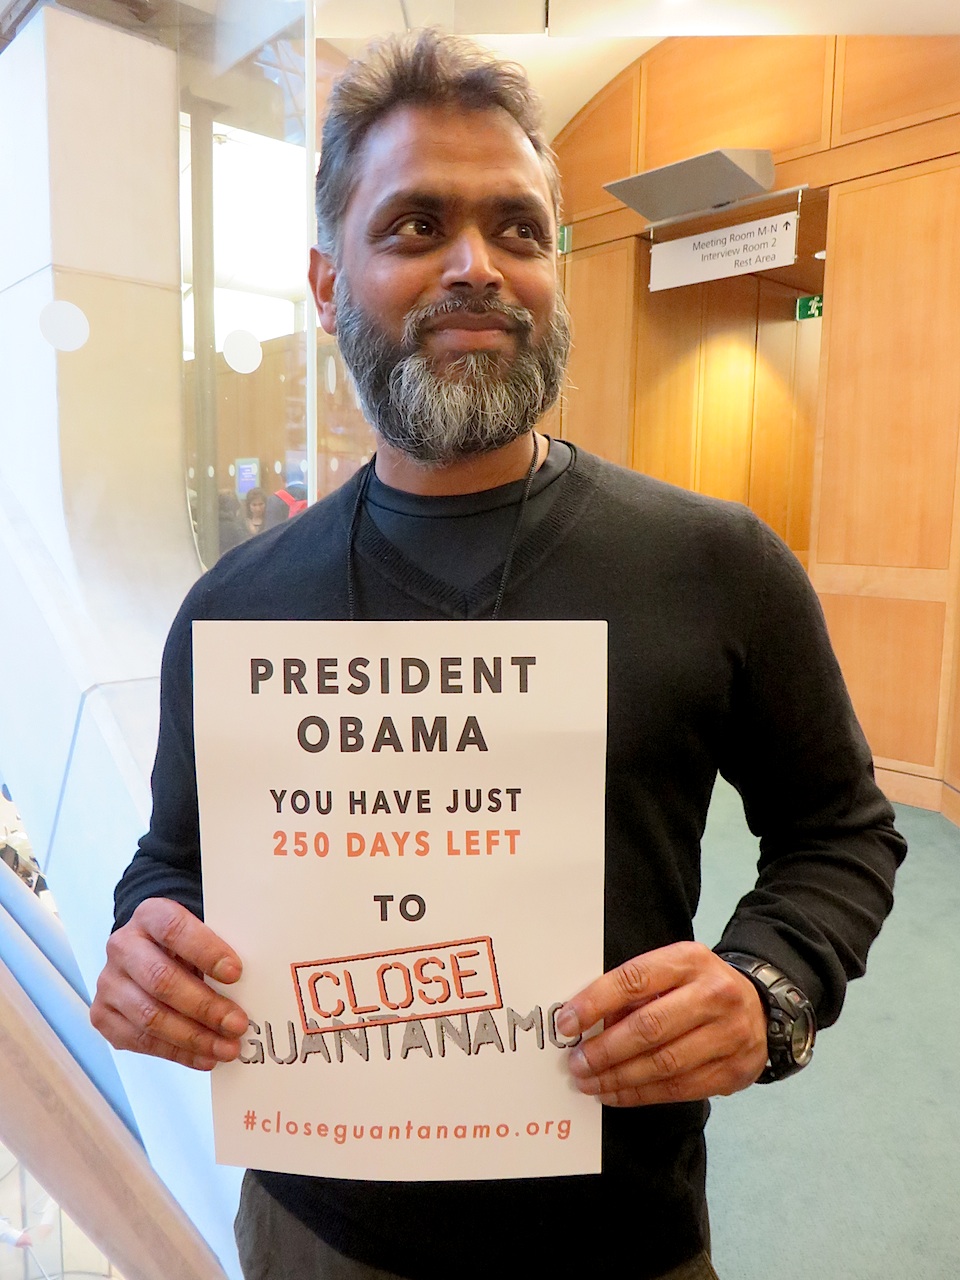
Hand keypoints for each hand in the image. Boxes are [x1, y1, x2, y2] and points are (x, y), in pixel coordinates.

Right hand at [91, 898, 247, 1070]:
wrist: (148, 950)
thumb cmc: (186, 944)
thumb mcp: (202, 932)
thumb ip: (220, 948)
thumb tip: (254, 984)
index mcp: (150, 915)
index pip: (174, 929)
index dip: (206, 951)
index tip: (236, 973)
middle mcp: (122, 946)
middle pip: (161, 979)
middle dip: (204, 1006)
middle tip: (238, 1023)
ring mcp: (109, 982)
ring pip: (150, 1016)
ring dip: (193, 1037)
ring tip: (227, 1047)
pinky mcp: (103, 1015)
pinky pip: (140, 1041)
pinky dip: (177, 1053)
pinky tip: (204, 1057)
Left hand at [556, 941, 766, 1105]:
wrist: (761, 1007)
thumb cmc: (699, 986)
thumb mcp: (671, 970)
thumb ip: (635, 992)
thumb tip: (587, 1024)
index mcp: (689, 960)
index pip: (633, 979)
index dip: (595, 1003)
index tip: (566, 1023)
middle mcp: (714, 994)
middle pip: (649, 1027)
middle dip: (605, 1050)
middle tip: (576, 1063)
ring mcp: (729, 1035)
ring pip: (663, 1064)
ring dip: (619, 1078)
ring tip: (590, 1083)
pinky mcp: (733, 1071)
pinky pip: (678, 1089)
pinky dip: (641, 1095)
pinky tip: (617, 1094)